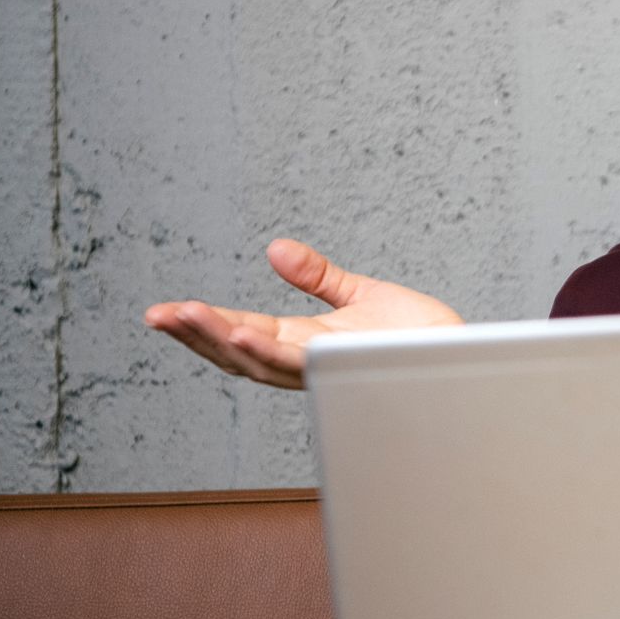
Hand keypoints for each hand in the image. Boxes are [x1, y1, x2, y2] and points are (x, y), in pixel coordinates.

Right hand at [144, 238, 461, 388]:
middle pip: (237, 352)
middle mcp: (307, 361)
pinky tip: (241, 333)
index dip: (202, 324)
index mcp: (303, 342)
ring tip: (184, 318)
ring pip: (258, 361)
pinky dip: (268, 352)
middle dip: (195, 335)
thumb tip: (273, 249)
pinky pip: (299, 364)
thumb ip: (317, 275)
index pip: (241, 332)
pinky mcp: (346, 369)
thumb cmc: (420, 336)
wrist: (464, 354)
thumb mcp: (360, 295)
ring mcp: (324, 369)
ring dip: (218, 341)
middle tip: (155, 316)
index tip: (163, 311)